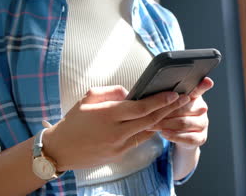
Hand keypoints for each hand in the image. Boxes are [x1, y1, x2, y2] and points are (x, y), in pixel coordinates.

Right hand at [43, 86, 190, 170]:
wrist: (60, 150)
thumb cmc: (73, 122)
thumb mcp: (87, 99)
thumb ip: (111, 92)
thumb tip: (129, 93)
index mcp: (108, 115)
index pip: (140, 107)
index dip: (159, 101)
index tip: (174, 94)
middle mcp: (116, 131)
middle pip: (150, 119)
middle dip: (169, 109)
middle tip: (185, 99)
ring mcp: (119, 145)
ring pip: (147, 131)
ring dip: (163, 120)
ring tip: (177, 109)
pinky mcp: (119, 154)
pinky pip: (139, 140)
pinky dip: (150, 130)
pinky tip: (159, 122)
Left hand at [150, 78, 213, 149]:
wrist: (177, 136)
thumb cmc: (171, 115)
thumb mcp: (168, 103)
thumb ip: (167, 95)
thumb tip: (156, 90)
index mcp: (195, 96)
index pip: (198, 89)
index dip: (202, 86)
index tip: (207, 81)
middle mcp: (202, 108)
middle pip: (184, 107)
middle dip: (166, 110)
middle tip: (151, 112)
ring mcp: (203, 123)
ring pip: (184, 123)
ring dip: (166, 124)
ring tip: (152, 124)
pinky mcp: (201, 137)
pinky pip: (189, 138)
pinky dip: (175, 136)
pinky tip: (164, 134)